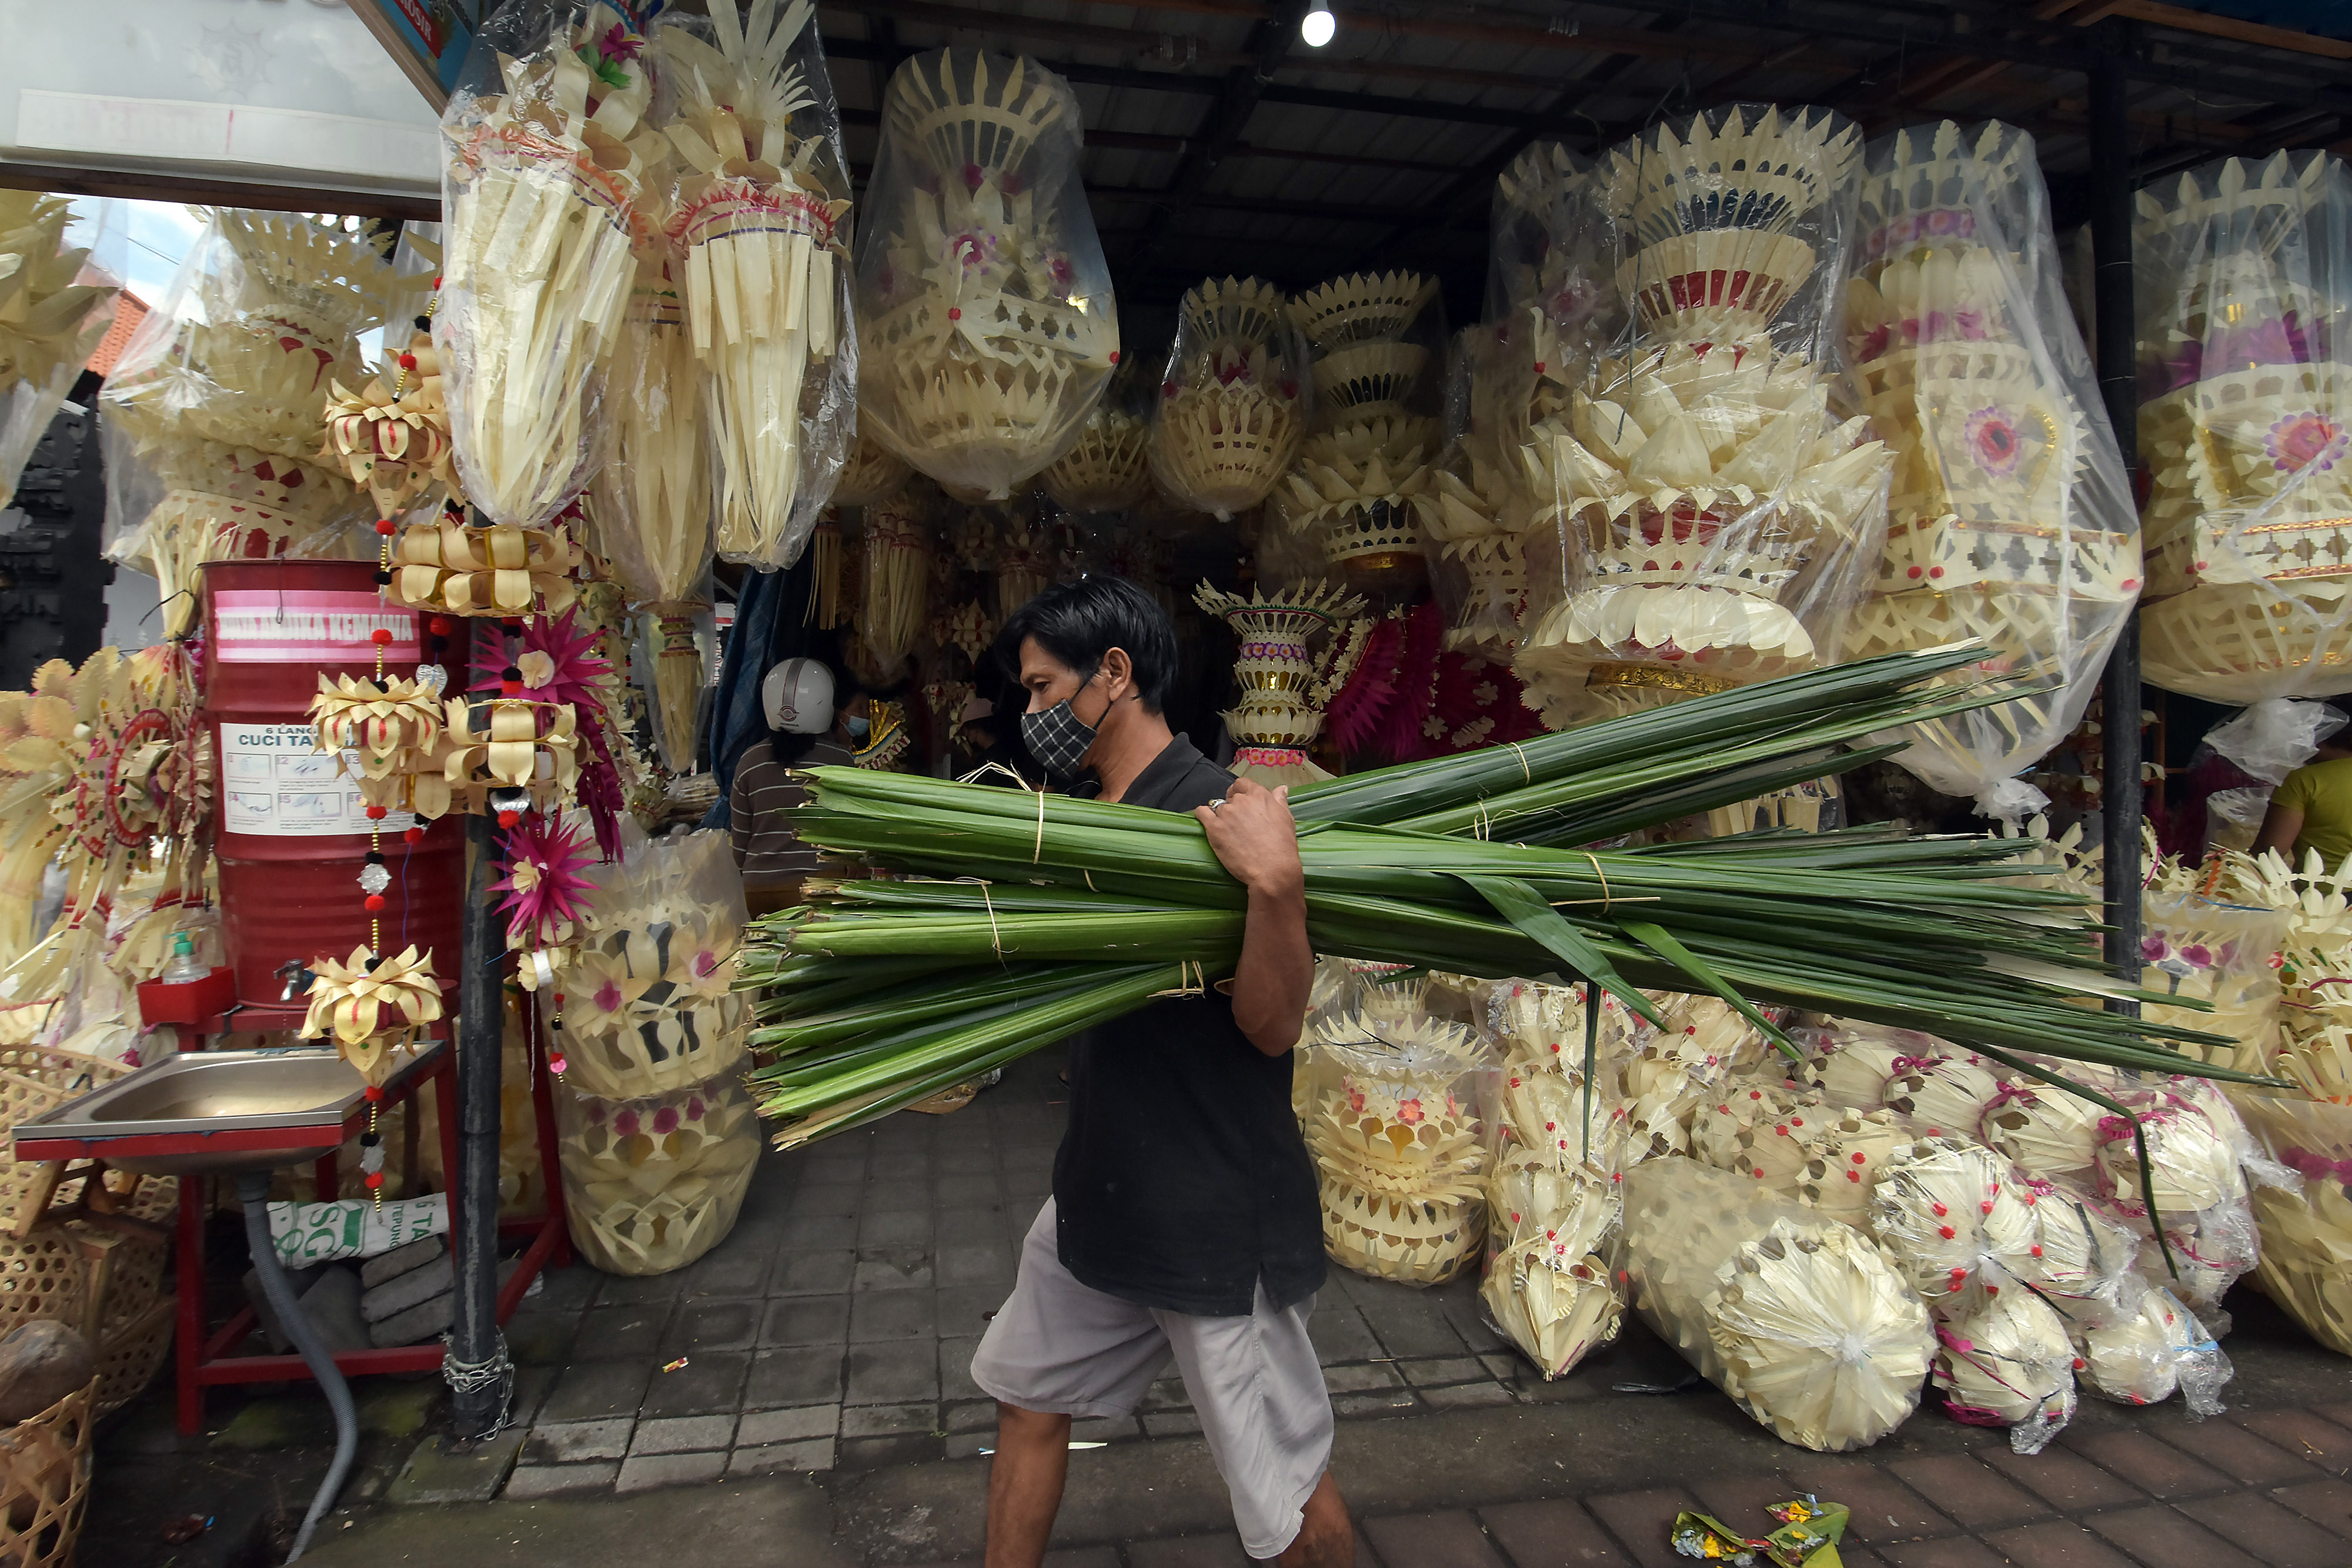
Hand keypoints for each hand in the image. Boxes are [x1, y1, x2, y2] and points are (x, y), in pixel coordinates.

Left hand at [1197, 778, 1303, 900]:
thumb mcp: (1286, 818)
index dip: (1239, 792)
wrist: (1272, 869)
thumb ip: (1280, 800)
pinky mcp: (1214, 828)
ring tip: (1228, 832)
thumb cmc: (1282, 846)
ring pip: (1217, 807)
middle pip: (1230, 798)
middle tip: (1238, 824)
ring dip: (1221, 816)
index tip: (1240, 801)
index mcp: (1259, 795)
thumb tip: (1280, 788)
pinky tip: (1207, 823)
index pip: (1242, 784)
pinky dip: (1203, 815)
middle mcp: (1240, 801)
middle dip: (1232, 807)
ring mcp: (1226, 814)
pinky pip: (1202, 813)